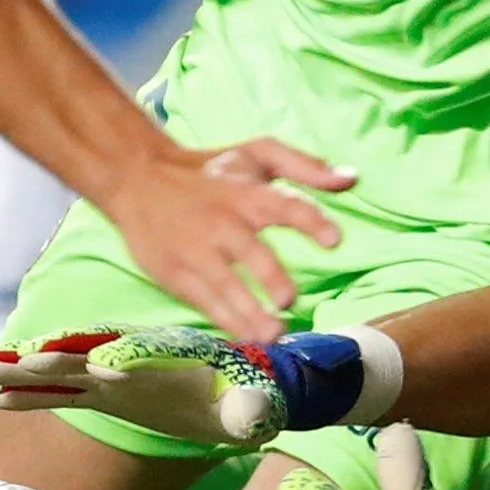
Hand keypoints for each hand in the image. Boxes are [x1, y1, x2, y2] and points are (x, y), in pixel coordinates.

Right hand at [0, 326, 286, 444]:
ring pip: (65, 367)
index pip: (146, 352)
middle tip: (18, 357)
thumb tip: (254, 414)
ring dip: (28, 367)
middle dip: (57, 354)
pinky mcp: (102, 394)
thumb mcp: (256, 404)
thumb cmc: (250, 395)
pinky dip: (33, 394)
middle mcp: (138, 360)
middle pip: (90, 350)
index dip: (124, 356)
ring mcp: (113, 377)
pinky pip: (62, 393)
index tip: (100, 366)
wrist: (238, 391)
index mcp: (174, 357)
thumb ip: (252, 407)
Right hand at [93, 138, 352, 347]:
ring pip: (226, 287)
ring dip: (250, 313)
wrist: (137, 177)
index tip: (334, 240)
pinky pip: (204, 302)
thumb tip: (352, 178)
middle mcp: (223, 223)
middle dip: (270, 277)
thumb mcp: (256, 152)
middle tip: (288, 299)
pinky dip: (226, 321)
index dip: (311, 221)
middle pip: (251, 253)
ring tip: (274, 334)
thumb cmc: (208, 168)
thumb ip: (305, 165)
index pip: (284, 205)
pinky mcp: (176, 273)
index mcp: (247, 193)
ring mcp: (197, 251)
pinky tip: (247, 336)